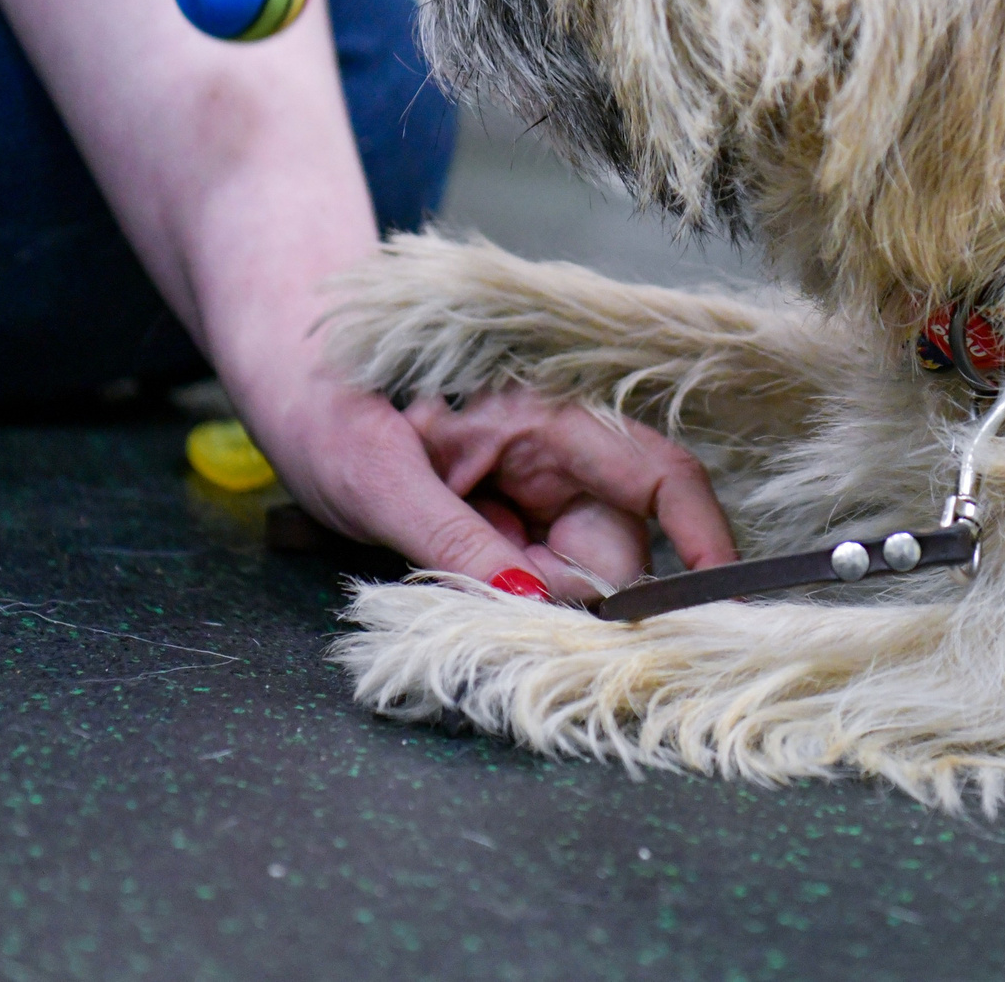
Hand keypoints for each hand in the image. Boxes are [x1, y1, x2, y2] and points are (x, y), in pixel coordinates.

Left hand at [251, 379, 737, 602]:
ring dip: (531, 599)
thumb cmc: (330, 414)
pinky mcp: (513, 529)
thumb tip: (530, 604)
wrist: (290, 400)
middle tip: (491, 594)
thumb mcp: (379, 483)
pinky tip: (453, 577)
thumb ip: (455, 544)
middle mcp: (560, 458)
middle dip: (574, 594)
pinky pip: (538, 583)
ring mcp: (538, 496)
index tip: (715, 598)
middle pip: (619, 547)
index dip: (701, 535)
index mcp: (549, 420)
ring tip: (442, 566)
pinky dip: (509, 600)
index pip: (659, 476)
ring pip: (580, 575)